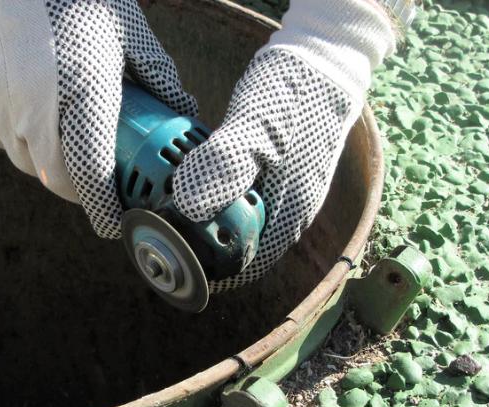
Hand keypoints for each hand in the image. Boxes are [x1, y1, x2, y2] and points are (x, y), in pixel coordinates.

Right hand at [0, 0, 196, 238]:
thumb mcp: (130, 32)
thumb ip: (158, 78)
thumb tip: (182, 112)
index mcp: (82, 96)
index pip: (91, 178)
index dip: (106, 211)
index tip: (119, 224)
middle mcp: (34, 109)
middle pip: (57, 180)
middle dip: (82, 192)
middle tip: (103, 186)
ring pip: (25, 163)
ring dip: (50, 169)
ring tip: (72, 156)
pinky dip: (17, 144)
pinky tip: (33, 130)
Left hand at [173, 0, 395, 290]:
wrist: (326, 56)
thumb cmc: (294, 92)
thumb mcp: (255, 126)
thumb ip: (224, 165)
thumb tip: (191, 208)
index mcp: (288, 213)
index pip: (244, 265)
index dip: (206, 267)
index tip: (169, 255)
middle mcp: (289, 210)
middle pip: (240, 246)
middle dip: (202, 243)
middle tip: (162, 228)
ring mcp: (285, 191)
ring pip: (240, 221)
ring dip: (208, 219)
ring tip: (171, 207)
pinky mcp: (276, 171)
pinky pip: (243, 197)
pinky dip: (219, 196)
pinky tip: (197, 179)